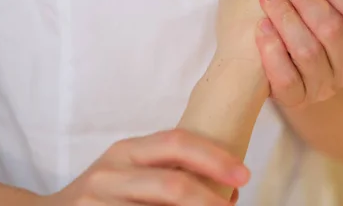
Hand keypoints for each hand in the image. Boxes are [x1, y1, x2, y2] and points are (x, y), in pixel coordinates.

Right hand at [39, 129, 247, 205]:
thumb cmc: (108, 191)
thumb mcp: (132, 170)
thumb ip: (171, 172)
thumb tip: (228, 192)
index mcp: (128, 150)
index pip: (177, 142)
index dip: (215, 157)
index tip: (243, 175)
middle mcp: (111, 172)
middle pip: (172, 185)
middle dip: (209, 200)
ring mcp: (99, 202)